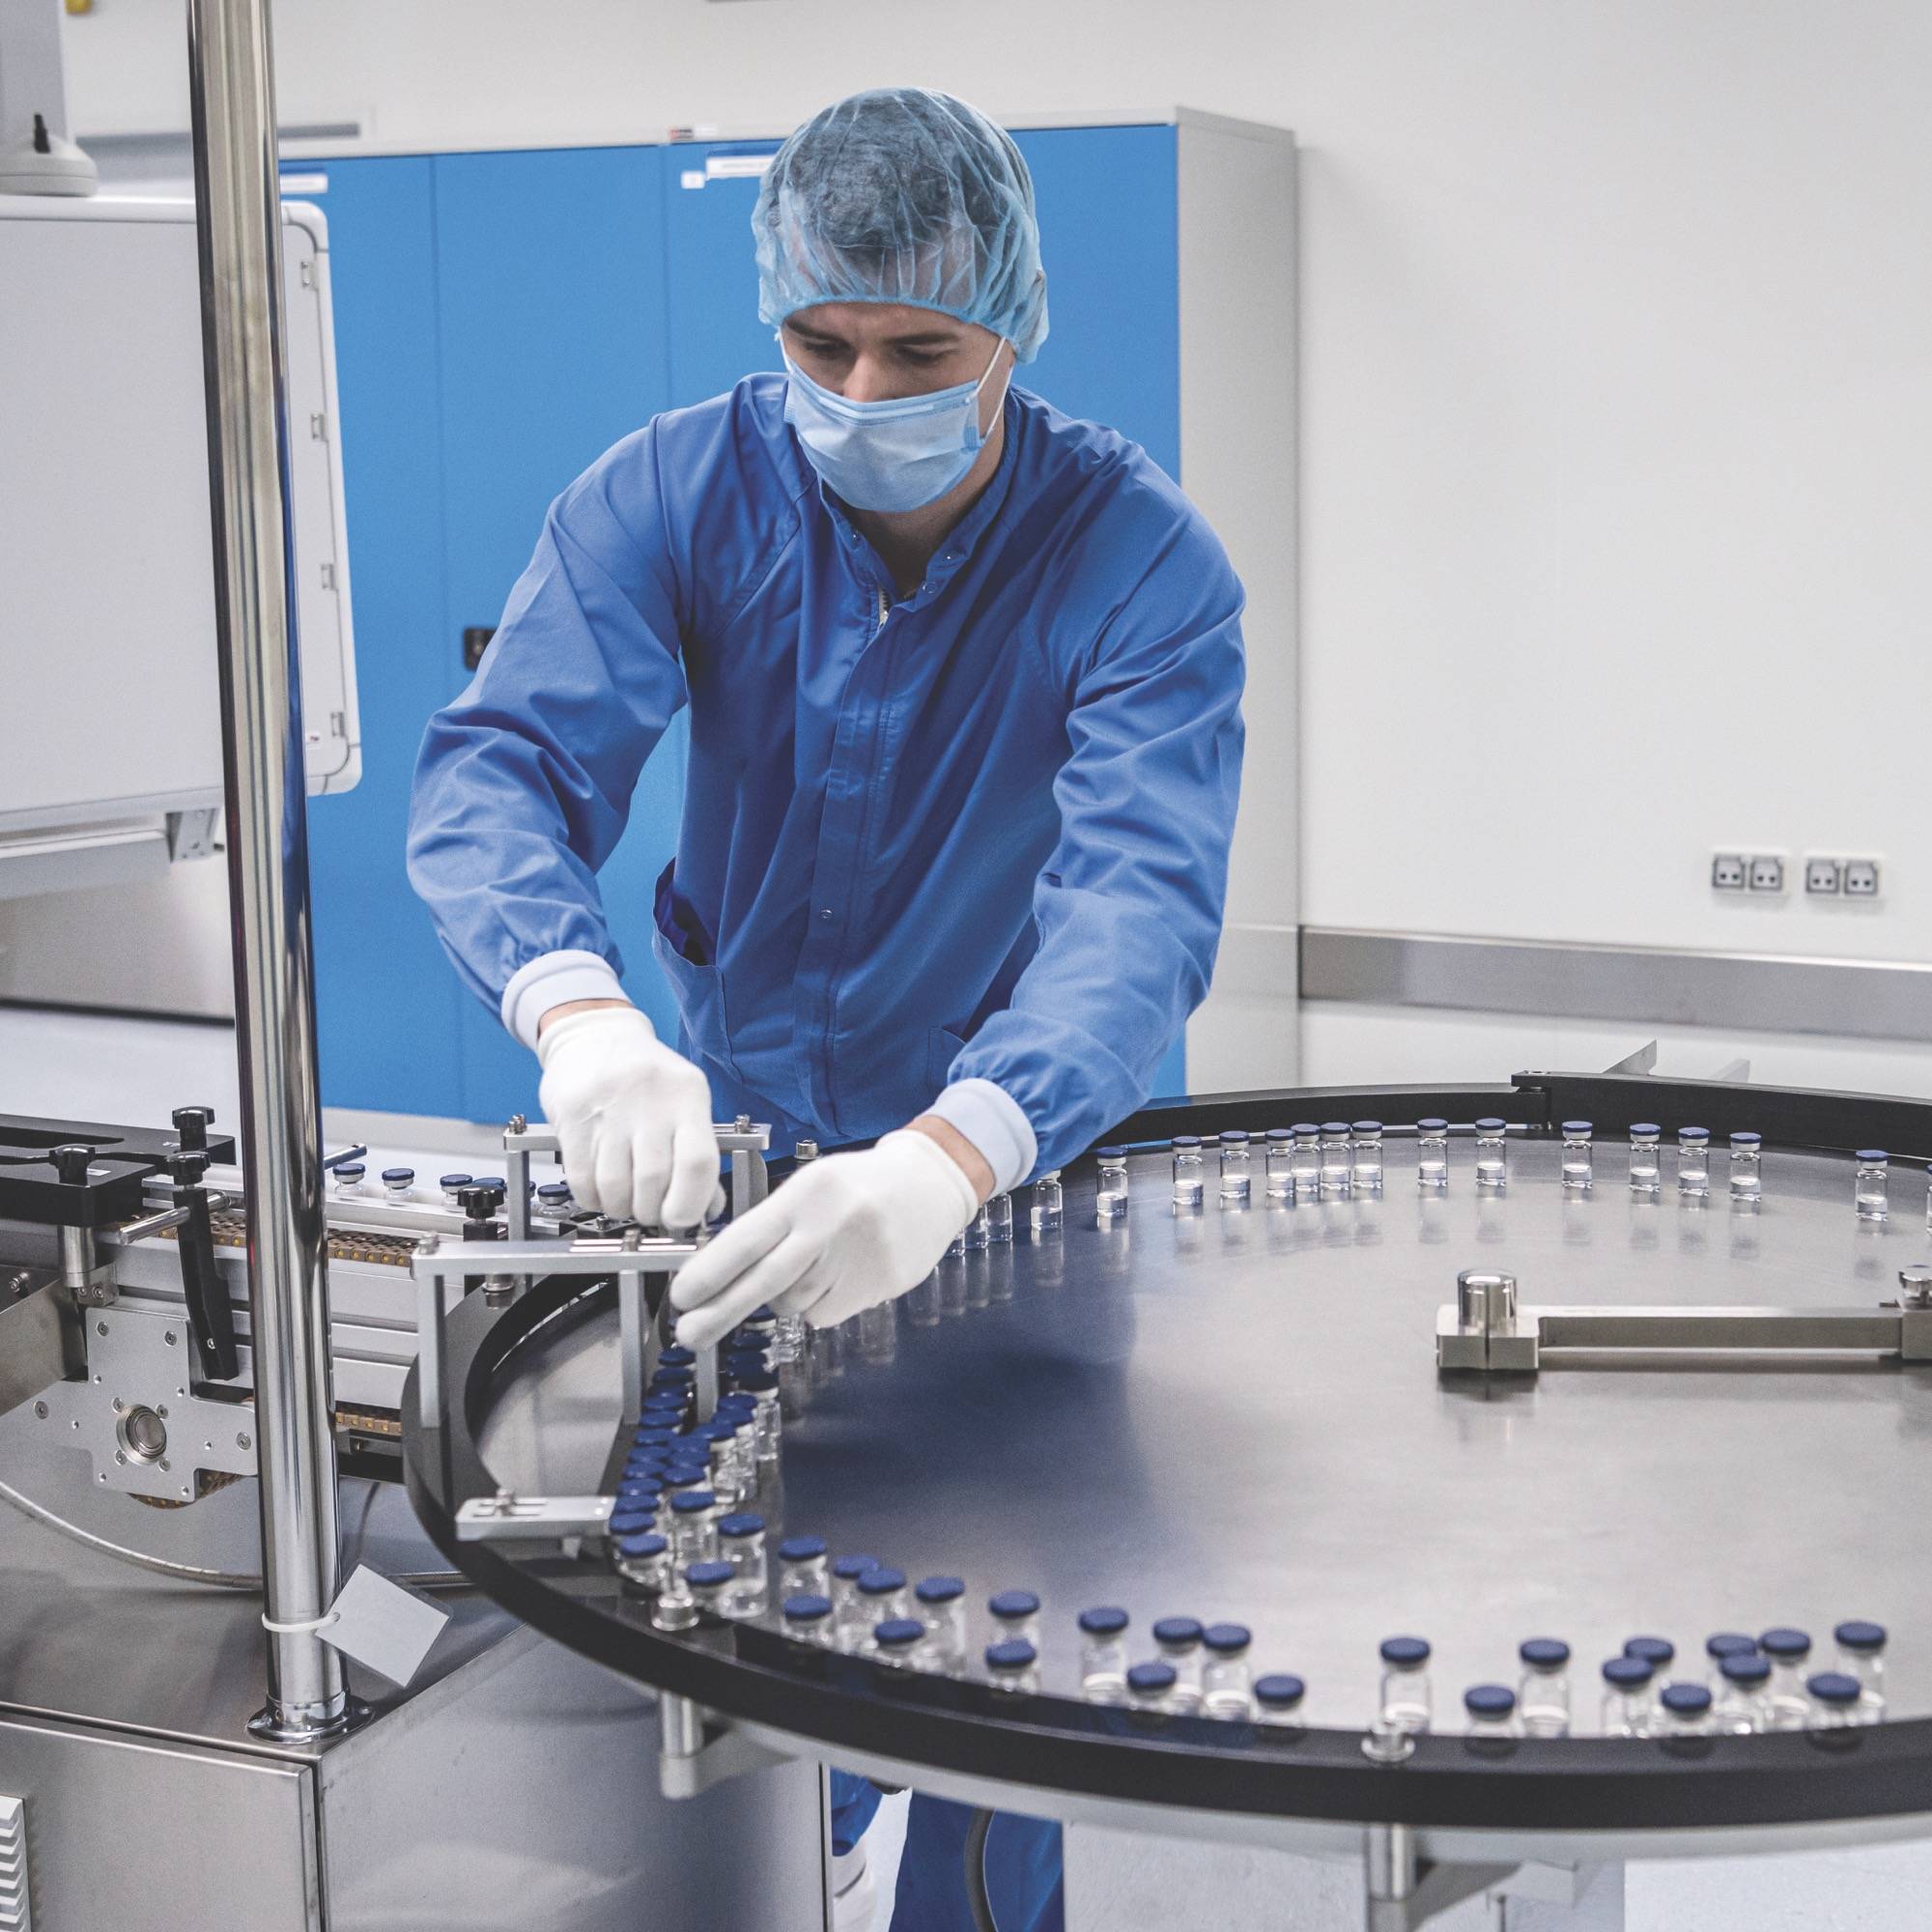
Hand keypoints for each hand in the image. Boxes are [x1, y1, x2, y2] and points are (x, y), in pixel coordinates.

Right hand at [536, 1005, 720, 1228]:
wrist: (594, 1035)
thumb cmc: (647, 1075)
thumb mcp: (684, 1102)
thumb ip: (697, 1153)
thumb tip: (708, 1207)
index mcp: (688, 1095)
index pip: (698, 1161)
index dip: (691, 1203)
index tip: (683, 1219)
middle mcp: (650, 1100)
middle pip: (654, 1179)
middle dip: (652, 1211)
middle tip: (651, 1212)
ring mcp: (609, 1108)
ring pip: (615, 1185)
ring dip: (621, 1209)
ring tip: (626, 1203)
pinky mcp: (572, 1118)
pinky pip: (581, 1178)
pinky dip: (593, 1198)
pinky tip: (601, 1193)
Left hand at [669, 1130, 978, 1350]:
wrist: (930, 1184)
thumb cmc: (858, 1185)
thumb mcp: (811, 1184)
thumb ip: (773, 1222)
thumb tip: (721, 1270)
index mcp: (807, 1194)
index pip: (748, 1238)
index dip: (711, 1272)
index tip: (682, 1296)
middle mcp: (831, 1226)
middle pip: (766, 1282)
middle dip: (721, 1311)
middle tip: (689, 1333)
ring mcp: (857, 1259)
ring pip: (794, 1303)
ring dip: (786, 1295)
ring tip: (811, 1263)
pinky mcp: (878, 1285)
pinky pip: (824, 1314)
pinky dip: (818, 1304)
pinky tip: (838, 1275)